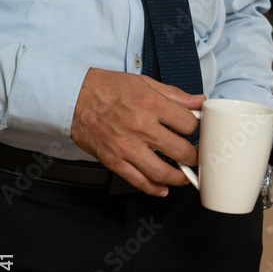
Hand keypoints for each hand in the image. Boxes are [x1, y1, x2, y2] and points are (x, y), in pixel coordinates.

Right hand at [70, 68, 205, 196]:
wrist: (72, 97)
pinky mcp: (113, 160)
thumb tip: (200, 102)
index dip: (196, 129)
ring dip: (179, 178)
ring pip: (162, 172)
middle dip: (194, 157)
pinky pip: (138, 180)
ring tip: (184, 176)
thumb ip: (176, 95)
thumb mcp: (145, 82)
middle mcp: (141, 127)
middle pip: (181, 151)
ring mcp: (127, 146)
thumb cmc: (108, 88)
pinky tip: (163, 189)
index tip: (194, 132)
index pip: (189, 124)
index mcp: (152, 104)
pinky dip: (154, 188)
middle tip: (195, 157)